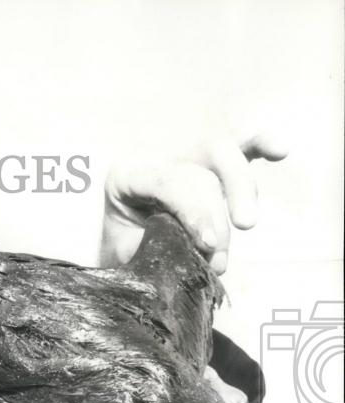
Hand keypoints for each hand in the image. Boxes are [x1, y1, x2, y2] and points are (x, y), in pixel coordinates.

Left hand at [99, 133, 287, 273]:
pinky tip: (280, 151)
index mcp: (128, 175)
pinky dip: (261, 146)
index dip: (193, 211)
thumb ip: (155, 249)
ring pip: (223, 156)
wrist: (121, 250)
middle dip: (216, 207)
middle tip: (220, 246)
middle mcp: (157, 158)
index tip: (208, 244)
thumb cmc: (125, 252)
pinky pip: (239, 147)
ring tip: (246, 225)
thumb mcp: (128, 253)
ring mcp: (185, 157)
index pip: (167, 182)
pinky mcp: (210, 164)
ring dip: (241, 191)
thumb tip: (194, 256)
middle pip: (198, 168)